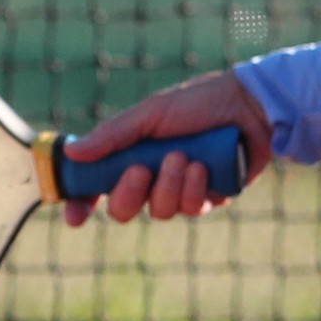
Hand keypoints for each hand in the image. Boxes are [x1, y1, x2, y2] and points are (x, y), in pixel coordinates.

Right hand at [59, 70, 273, 225]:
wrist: (248, 106)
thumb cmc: (197, 103)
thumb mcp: (150, 113)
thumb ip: (113, 136)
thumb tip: (71, 154)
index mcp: (130, 155)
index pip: (96, 187)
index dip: (81, 205)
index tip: (74, 217)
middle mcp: (151, 177)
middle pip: (123, 210)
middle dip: (128, 194)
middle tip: (142, 169)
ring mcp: (179, 190)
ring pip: (159, 211)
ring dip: (169, 184)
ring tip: (186, 156)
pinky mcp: (208, 198)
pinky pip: (191, 209)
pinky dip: (195, 188)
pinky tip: (205, 166)